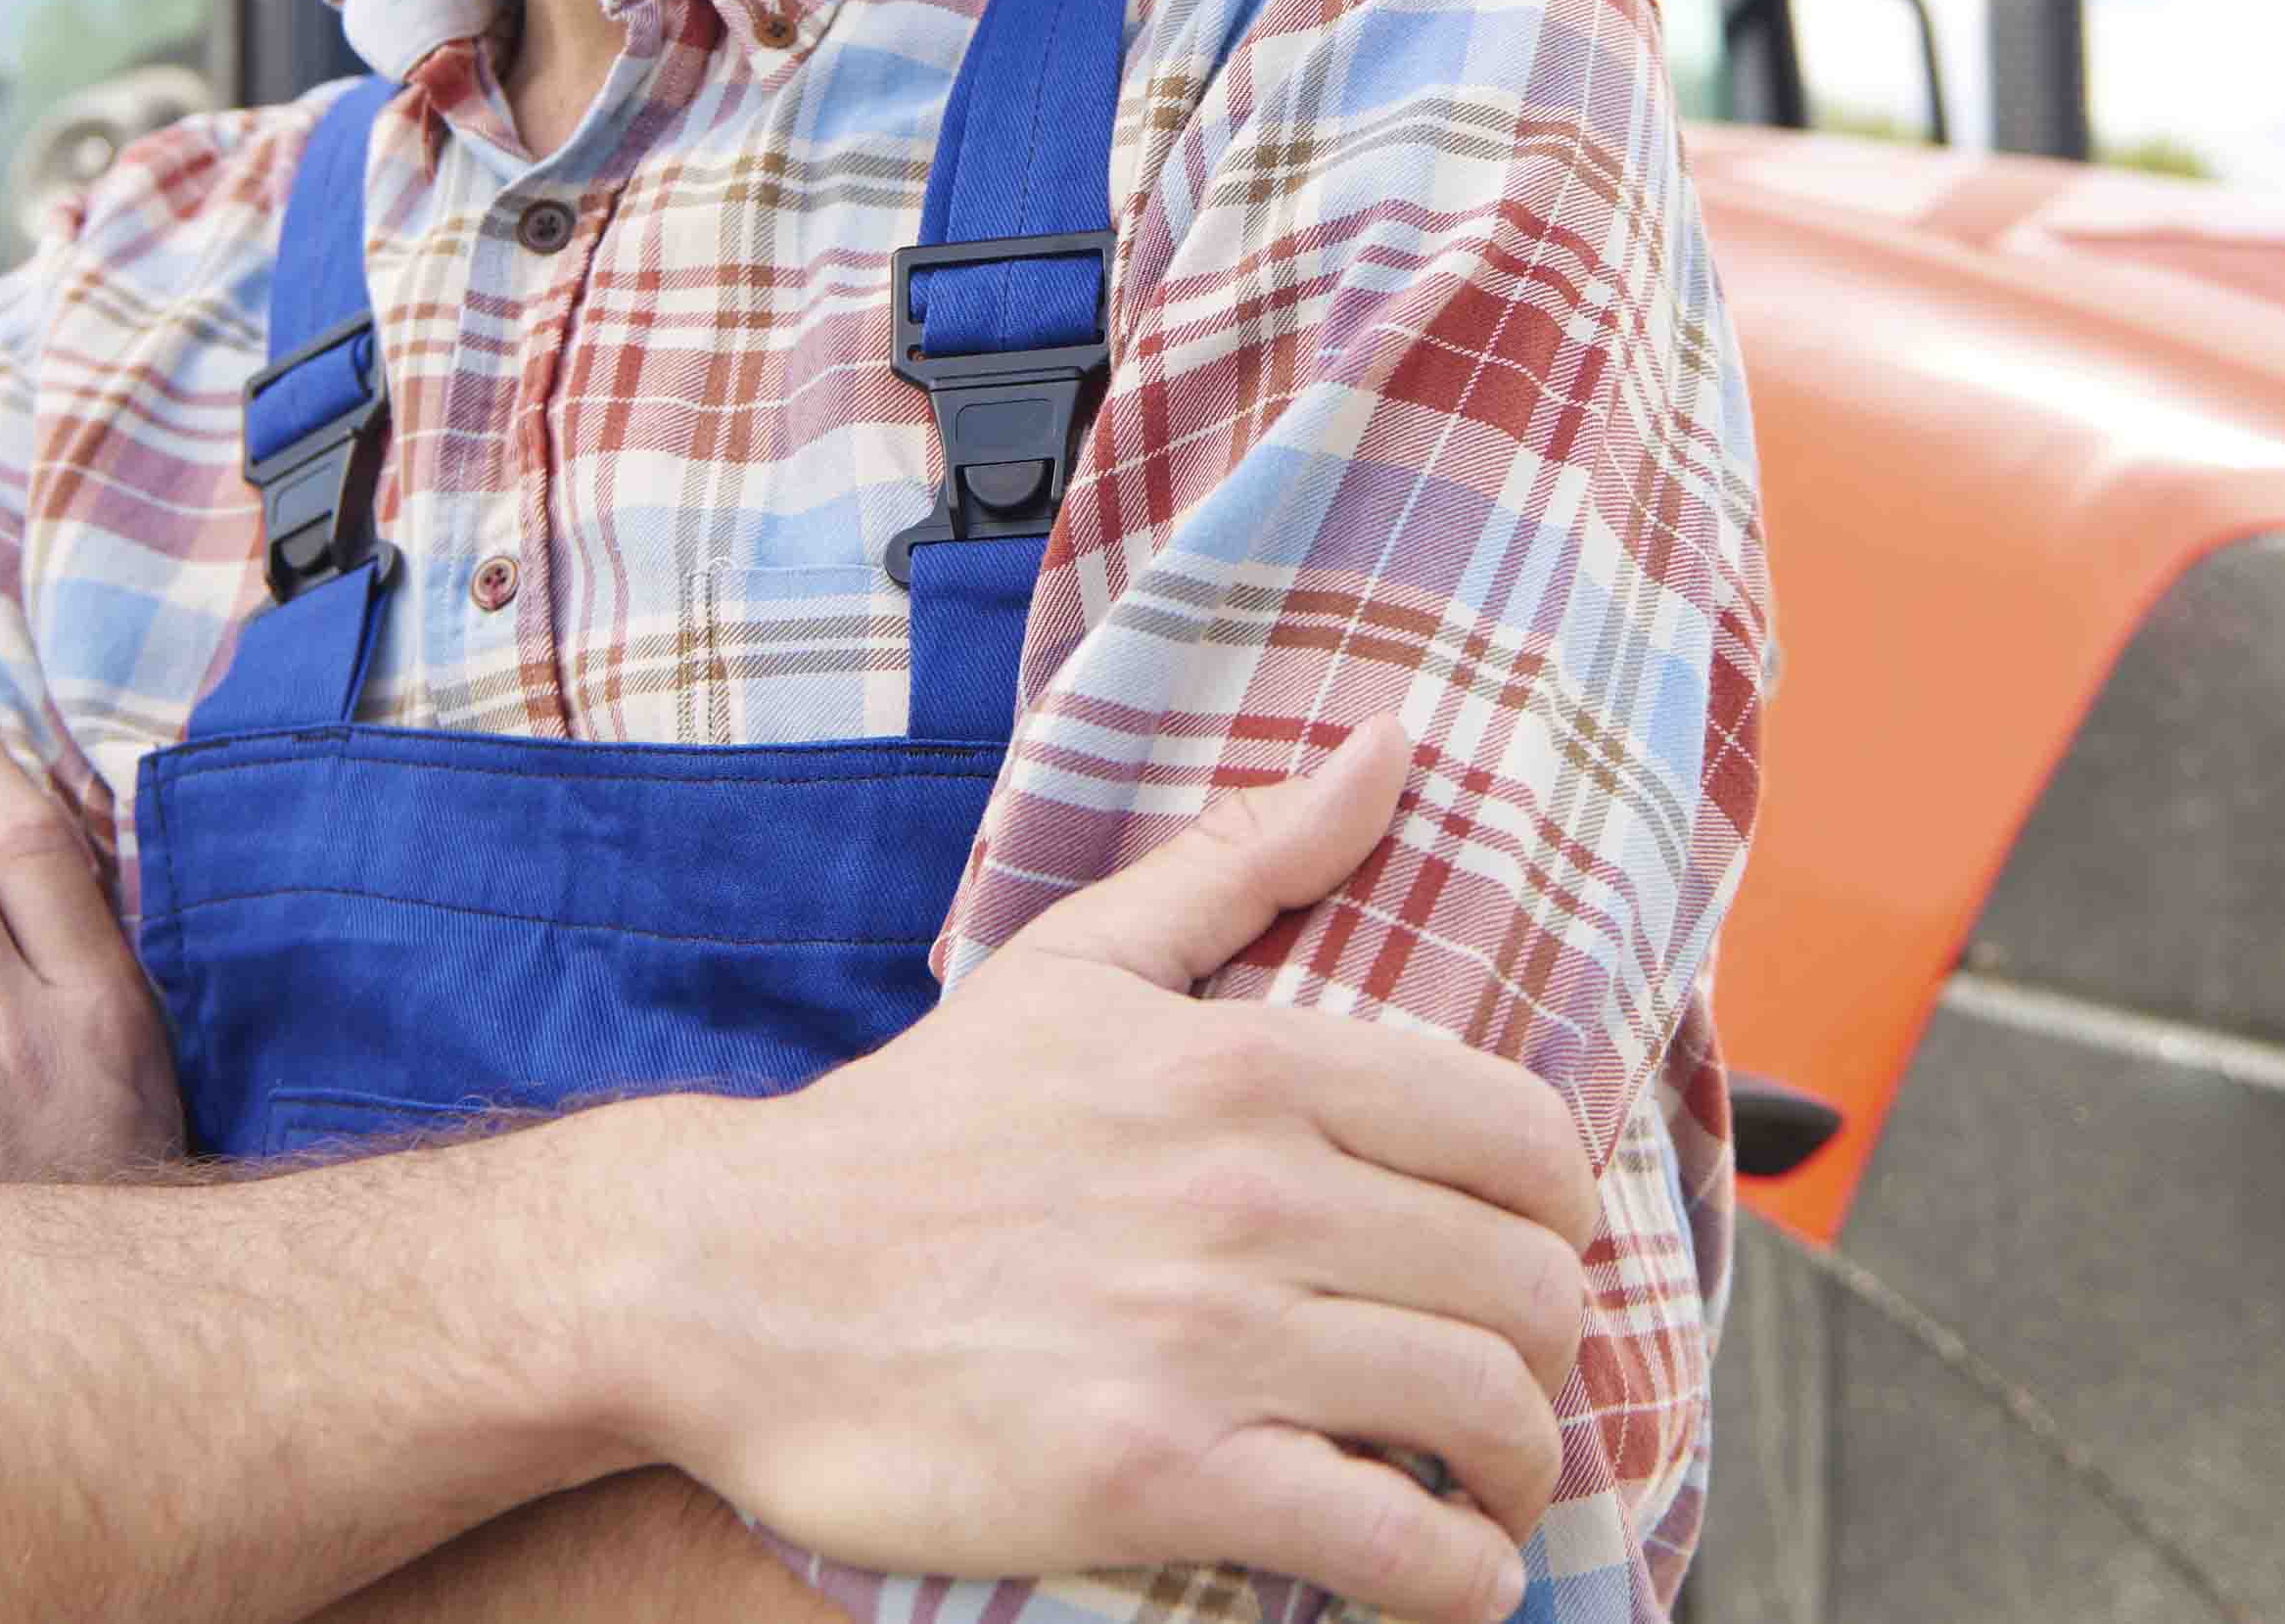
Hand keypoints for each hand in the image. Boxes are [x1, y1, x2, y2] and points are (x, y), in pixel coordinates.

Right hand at [627, 715, 1596, 1623]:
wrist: (726, 1284)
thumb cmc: (915, 1131)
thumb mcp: (1078, 961)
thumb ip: (1249, 855)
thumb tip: (1392, 743)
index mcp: (1251, 1064)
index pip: (1524, 1141)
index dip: (1558, 1221)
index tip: (1518, 1263)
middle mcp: (1254, 1191)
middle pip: (1529, 1287)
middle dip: (1544, 1355)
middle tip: (1500, 1387)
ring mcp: (1211, 1339)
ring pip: (1486, 1409)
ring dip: (1514, 1471)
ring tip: (1476, 1487)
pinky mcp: (1159, 1476)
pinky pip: (1393, 1540)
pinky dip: (1454, 1577)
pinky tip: (1441, 1575)